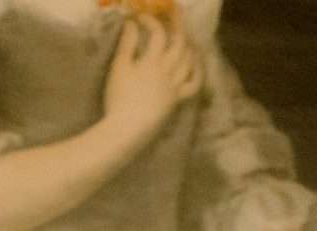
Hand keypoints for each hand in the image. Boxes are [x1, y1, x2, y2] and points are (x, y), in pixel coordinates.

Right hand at [101, 16, 202, 151]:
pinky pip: (194, 83)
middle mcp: (169, 70)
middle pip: (180, 43)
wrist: (129, 128)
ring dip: (189, 45)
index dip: (151, 21)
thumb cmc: (119, 99)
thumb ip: (127, 44)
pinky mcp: (178, 99)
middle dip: (178, 26)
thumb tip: (132, 24)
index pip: (158, 34)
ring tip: (184, 37)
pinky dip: (197, 71)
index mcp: (153, 61)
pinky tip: (195, 63)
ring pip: (190, 60)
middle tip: (173, 16)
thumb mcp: (119, 68)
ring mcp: (176, 86)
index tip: (140, 18)